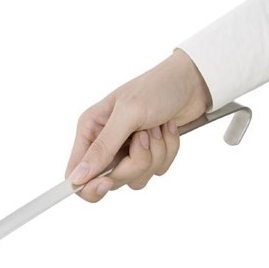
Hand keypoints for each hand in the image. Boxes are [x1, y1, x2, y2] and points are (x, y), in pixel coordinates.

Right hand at [65, 49, 211, 201]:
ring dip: (154, 155)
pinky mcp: (148, 155)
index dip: (88, 186)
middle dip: (134, 163)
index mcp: (90, 131)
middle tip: (142, 137)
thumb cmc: (156, 88)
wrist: (193, 81)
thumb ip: (102, 148)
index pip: (75, 173)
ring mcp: (127, 151)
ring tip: (156, 127)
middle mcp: (105, 144)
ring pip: (136, 178)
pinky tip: (166, 129)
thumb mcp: (127, 115)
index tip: (106, 183)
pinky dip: (167, 151)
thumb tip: (77, 177)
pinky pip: (156, 171)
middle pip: (110, 180)